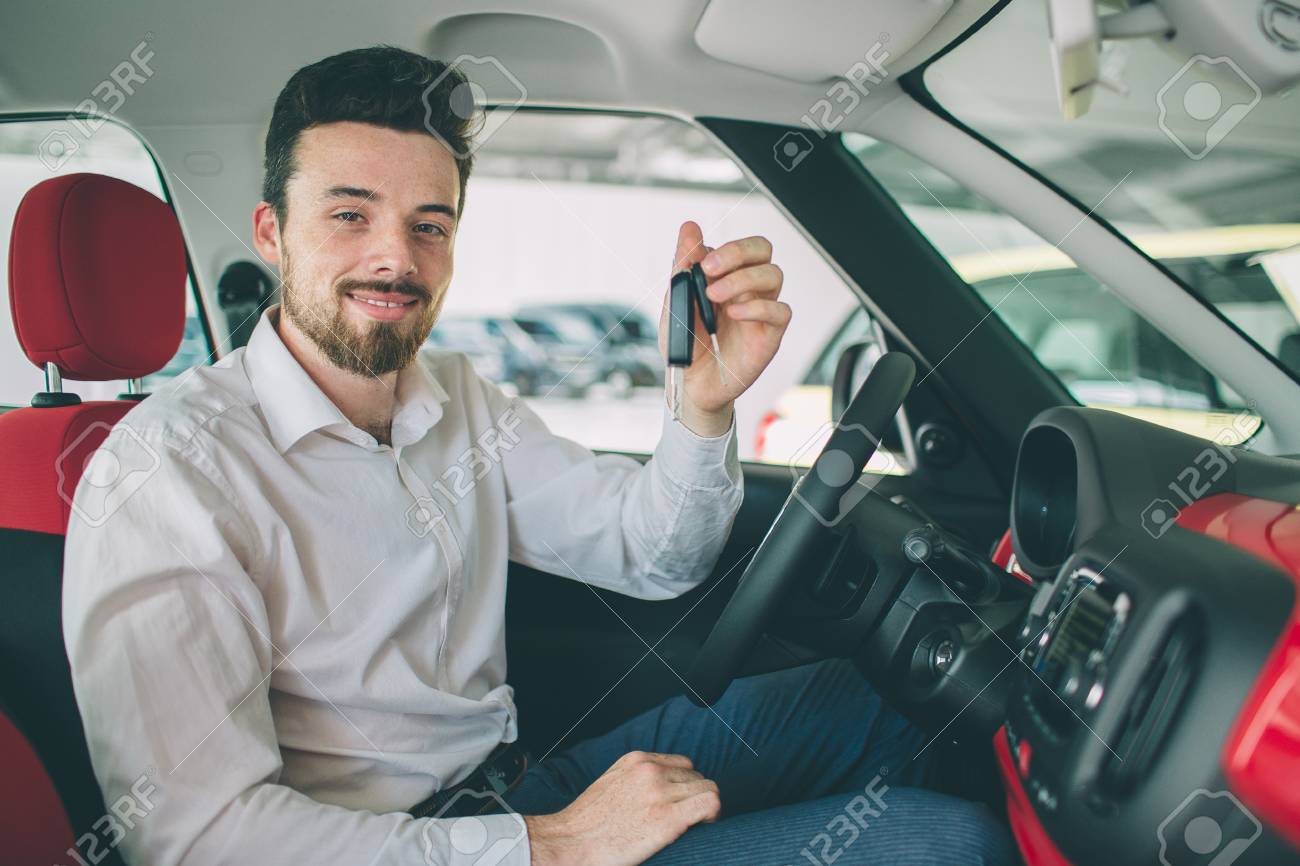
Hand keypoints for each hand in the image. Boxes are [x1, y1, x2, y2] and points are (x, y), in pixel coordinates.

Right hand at [524, 751, 720, 865]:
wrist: (569, 844)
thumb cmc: (586, 824)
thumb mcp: (611, 783)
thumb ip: (636, 779)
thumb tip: (659, 789)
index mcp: (636, 760)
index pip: (681, 764)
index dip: (685, 786)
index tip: (682, 803)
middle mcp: (651, 770)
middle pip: (696, 777)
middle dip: (695, 797)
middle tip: (689, 819)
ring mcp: (660, 792)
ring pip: (707, 788)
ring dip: (705, 807)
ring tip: (696, 825)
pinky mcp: (668, 818)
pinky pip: (710, 804)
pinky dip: (713, 814)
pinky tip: (705, 826)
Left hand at [659, 221, 790, 436]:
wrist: (690, 384)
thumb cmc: (686, 343)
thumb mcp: (676, 302)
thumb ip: (683, 264)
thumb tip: (689, 227)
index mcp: (727, 276)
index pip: (743, 245)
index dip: (727, 247)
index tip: (702, 263)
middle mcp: (748, 289)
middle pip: (764, 251)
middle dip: (738, 252)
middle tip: (710, 269)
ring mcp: (761, 311)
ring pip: (774, 275)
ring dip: (743, 279)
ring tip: (715, 296)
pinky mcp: (770, 335)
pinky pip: (780, 312)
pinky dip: (758, 308)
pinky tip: (734, 314)